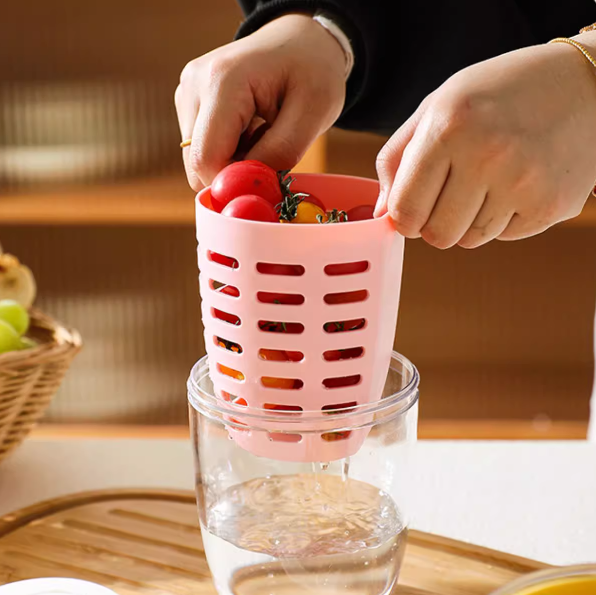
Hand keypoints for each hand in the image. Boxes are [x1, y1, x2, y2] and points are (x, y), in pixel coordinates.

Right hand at [175, 14, 345, 188]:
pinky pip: (203, 148)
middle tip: (271, 153)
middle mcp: (194, 86)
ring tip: (263, 135)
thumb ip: (280, 154)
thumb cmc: (312, 70)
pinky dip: (229, 152)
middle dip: (234, 172)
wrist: (301, 41)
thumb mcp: (314, 113)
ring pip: (199, 159)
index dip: (233, 183)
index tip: (266, 182)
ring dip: (233, 161)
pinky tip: (251, 130)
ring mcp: (188, 94)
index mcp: (222, 82)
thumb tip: (247, 186)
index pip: (206, 159)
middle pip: (197, 163)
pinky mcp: (190, 103)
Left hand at [375, 41, 595, 247]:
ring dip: (470, 220)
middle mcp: (487, 157)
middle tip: (450, 193)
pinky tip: (515, 183)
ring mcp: (524, 184)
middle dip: (435, 222)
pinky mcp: (551, 205)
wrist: (583, 85)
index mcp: (448, 129)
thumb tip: (383, 213)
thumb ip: (397, 159)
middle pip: (436, 236)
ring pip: (470, 241)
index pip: (405, 213)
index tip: (412, 206)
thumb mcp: (436, 106)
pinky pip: (504, 237)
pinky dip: (502, 218)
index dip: (403, 217)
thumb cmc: (497, 93)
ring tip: (487, 180)